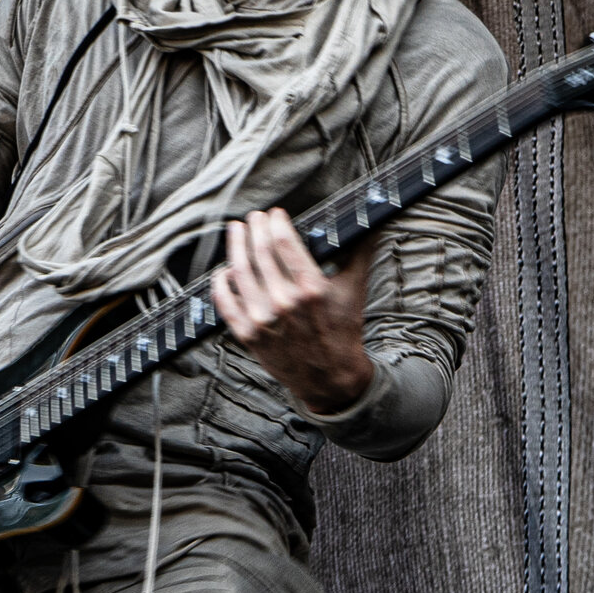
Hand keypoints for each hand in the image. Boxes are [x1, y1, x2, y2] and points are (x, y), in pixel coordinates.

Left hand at [211, 209, 374, 415]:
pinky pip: (225, 303)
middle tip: (254, 217)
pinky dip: (221, 284)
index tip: (275, 214)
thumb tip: (372, 224)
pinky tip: (223, 271)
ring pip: (240, 272)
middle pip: (260, 252)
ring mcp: (263, 319)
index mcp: (311, 288)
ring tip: (236, 231)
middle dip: (254, 229)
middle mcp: (285, 302)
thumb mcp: (356, 291)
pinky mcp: (248, 335)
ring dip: (235, 246)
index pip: (284, 242)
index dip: (276, 222)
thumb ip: (360, 253)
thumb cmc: (343, 331)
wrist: (330, 379)